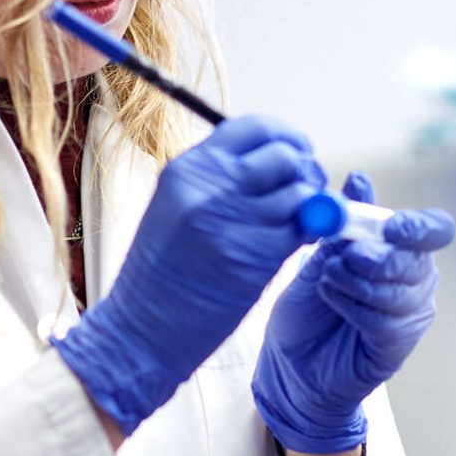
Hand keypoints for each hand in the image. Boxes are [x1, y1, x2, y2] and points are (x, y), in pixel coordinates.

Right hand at [54, 115, 324, 433]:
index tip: (296, 153)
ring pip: (301, 192)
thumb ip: (220, 178)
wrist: (143, 328)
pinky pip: (303, 229)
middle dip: (306, 169)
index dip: (286, 136)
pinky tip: (299, 241)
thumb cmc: (162, 271)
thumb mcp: (176, 205)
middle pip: (285, 155)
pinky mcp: (257, 256)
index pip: (254, 127)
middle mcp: (211, 187)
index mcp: (189, 168)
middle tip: (306, 188)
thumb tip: (278, 160)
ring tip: (299, 221)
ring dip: (312, 204)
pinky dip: (311, 232)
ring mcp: (235, 221)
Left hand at [251, 172, 454, 452]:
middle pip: (416, 259)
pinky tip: (333, 304)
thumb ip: (344, 224)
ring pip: (398, 290)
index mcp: (402, 250)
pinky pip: (385, 320)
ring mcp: (410, 315)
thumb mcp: (320, 257)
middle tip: (344, 257)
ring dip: (356, 282)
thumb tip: (359, 179)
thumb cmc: (307, 309)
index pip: (434, 229)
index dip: (420, 226)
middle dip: (377, 256)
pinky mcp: (397, 345)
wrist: (288, 363)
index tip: (393, 228)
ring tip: (327, 281)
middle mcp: (415, 281)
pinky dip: (353, 307)